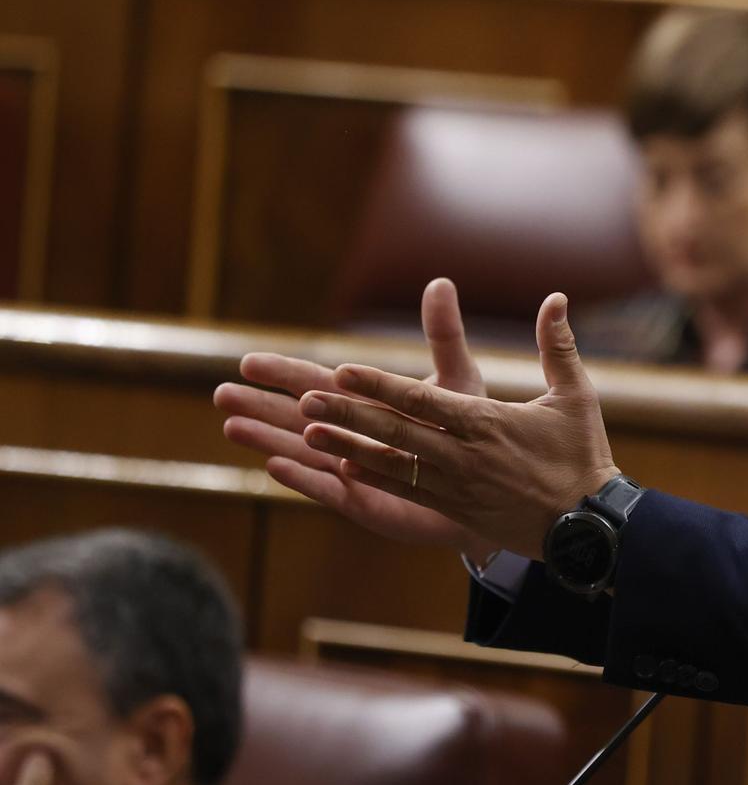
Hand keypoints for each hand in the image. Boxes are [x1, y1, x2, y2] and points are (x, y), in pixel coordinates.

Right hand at [215, 278, 501, 558]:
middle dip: (261, 405)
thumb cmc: (467, 431)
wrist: (490, 485)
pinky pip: (329, 490)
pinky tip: (273, 466)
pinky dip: (303, 478)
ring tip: (231, 426)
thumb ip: (443, 335)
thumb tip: (440, 282)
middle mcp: (352, 435)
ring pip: (303, 452)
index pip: (318, 383)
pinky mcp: (367, 501)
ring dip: (268, 439)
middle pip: (298, 416)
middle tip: (220, 394)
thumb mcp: (458, 379)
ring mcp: (354, 469)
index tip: (247, 361)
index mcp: (367, 403)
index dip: (283, 373)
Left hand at [296, 292, 619, 558]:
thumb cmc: (583, 456)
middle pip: (395, 431)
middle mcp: (463, 455)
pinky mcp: (453, 509)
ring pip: (390, 463)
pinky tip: (339, 467)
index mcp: (488, 424)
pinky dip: (368, 477)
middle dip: (348, 412)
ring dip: (346, 445)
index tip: (343, 370)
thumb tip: (556, 298)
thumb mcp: (577, 396)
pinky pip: (403, 490)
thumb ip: (557, 346)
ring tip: (306, 431)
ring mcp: (454, 486)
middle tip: (305, 397)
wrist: (587, 527)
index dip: (380, 385)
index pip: (422, 401)